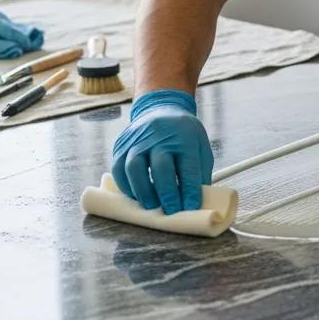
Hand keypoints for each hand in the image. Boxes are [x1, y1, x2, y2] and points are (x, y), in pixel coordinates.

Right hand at [112, 90, 213, 213]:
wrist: (161, 108)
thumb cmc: (183, 134)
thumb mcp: (200, 147)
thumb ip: (199, 173)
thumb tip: (194, 203)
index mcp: (184, 136)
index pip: (188, 168)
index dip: (190, 191)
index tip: (191, 208)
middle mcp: (159, 136)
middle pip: (161, 167)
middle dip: (167, 194)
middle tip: (171, 211)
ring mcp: (137, 139)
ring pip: (134, 168)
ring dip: (143, 192)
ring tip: (152, 206)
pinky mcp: (121, 145)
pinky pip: (118, 169)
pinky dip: (126, 186)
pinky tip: (136, 195)